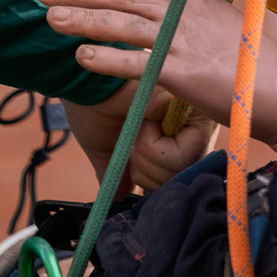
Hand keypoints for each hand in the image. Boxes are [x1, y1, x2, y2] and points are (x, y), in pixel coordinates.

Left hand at [40, 0, 276, 142]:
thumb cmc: (243, 55)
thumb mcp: (210, 18)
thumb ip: (179, 7)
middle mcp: (181, 9)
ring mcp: (182, 38)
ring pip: (122, 19)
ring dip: (81, 16)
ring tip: (49, 16)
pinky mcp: (183, 71)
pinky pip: (137, 62)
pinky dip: (106, 58)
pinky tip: (80, 58)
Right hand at [61, 80, 214, 195]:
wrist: (82, 77)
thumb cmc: (93, 105)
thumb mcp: (107, 148)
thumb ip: (118, 173)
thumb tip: (119, 199)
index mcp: (174, 129)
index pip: (180, 175)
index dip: (153, 180)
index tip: (133, 162)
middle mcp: (191, 121)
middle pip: (184, 177)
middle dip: (148, 173)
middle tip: (133, 146)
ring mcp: (194, 116)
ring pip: (183, 171)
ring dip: (148, 160)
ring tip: (137, 130)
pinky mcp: (191, 109)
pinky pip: (179, 156)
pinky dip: (151, 149)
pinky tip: (143, 123)